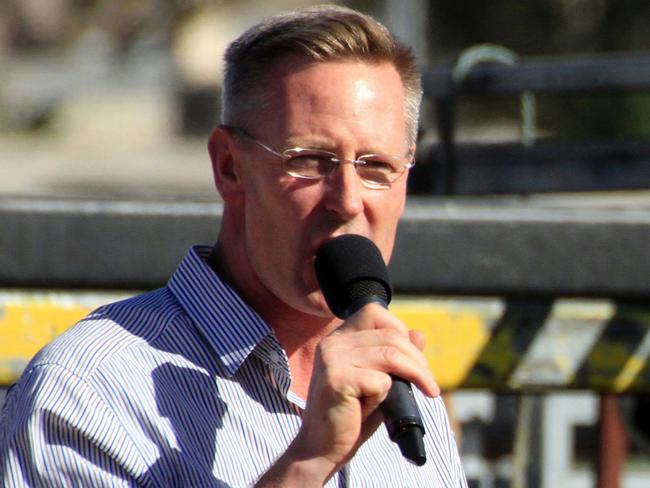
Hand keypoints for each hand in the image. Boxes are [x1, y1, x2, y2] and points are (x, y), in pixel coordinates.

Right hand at [257, 303, 438, 485]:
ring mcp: (332, 359)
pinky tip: (369, 409)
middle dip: (418, 361)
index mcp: (338, 338)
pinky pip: (381, 381)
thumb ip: (396, 357)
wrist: (321, 449)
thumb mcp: (378, 381)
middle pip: (390, 336)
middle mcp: (332, 343)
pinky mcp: (337, 380)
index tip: (414, 359)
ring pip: (391, 356)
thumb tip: (419, 334)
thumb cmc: (351, 416)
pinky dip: (385, 397)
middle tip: (429, 386)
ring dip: (415, 376)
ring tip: (423, 393)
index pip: (374, 313)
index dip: (400, 331)